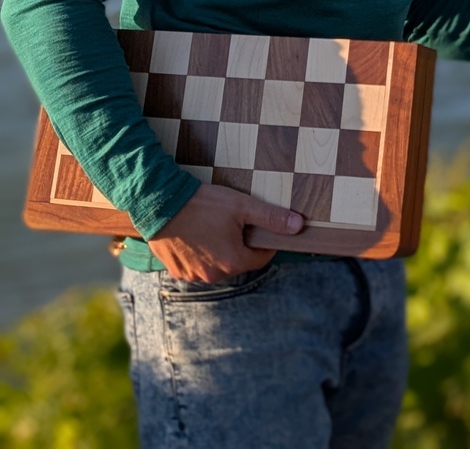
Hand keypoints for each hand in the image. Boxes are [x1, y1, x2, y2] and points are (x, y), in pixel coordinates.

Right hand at [149, 183, 304, 281]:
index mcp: (233, 261)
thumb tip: (298, 226)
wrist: (160, 204)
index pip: (261, 258)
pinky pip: (197, 266)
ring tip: (213, 226)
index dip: (264, 242)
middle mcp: (213, 275)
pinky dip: (200, 253)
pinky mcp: (178, 271)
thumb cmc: (203, 204)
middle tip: (234, 222)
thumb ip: (271, 217)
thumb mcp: (242, 206)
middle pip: (238, 261)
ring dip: (220, 250)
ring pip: (217, 264)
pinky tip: (196, 234)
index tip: (260, 227)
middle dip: (240, 244)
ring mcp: (193, 276)